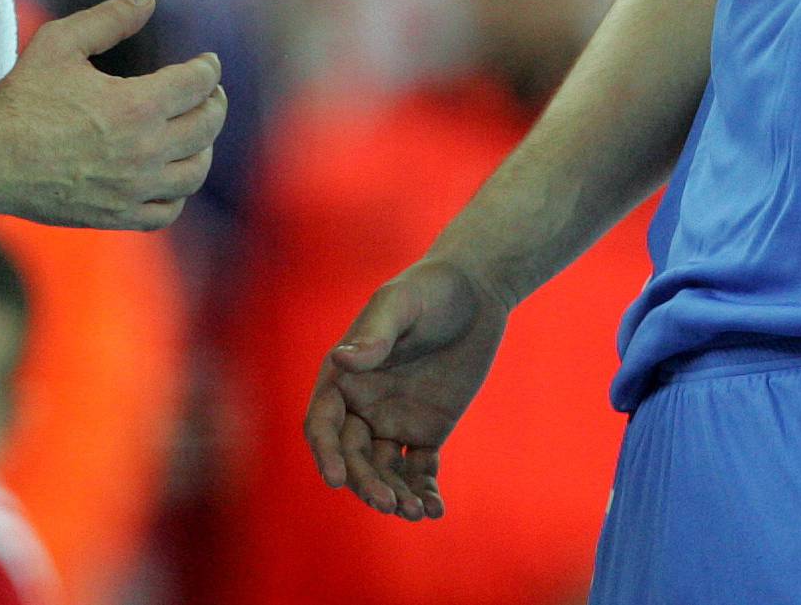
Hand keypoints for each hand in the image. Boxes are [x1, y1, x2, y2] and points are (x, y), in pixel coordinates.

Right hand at [0, 0, 225, 230]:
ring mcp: (131, 188)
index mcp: (136, 106)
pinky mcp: (115, 215)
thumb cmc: (22, 96)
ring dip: (203, 147)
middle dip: (214, 103)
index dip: (208, 68)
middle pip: (206, 126)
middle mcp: (143, 151)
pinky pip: (166, 211)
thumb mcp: (62, 41)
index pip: (198, 84)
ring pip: (195, 171)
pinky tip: (170, 175)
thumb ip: (110, 18)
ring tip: (195, 131)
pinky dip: (178, 193)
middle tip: (209, 93)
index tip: (207, 62)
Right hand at [304, 258, 512, 521]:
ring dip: (395, 495)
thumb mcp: (403, 303)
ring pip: (384, 471)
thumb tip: (341, 361)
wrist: (477, 290)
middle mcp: (363, 405)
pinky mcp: (427, 431)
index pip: (323, 423)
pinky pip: (419, 469)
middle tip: (389, 503)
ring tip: (416, 512)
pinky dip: (424, 491)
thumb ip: (376, 334)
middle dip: (366, 483)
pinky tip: (435, 509)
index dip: (326, 453)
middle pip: (354, 456)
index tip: (337, 479)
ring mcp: (394, 421)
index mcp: (344, 376)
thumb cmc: (431, 288)